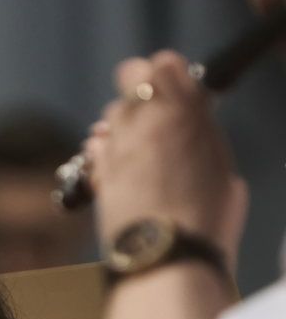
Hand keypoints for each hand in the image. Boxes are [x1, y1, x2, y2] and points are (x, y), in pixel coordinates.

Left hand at [86, 50, 248, 268]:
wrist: (164, 255)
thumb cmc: (205, 219)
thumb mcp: (222, 170)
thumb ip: (203, 136)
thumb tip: (195, 120)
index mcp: (185, 112)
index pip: (164, 63)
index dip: (166, 74)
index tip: (172, 88)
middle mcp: (146, 119)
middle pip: (131, 76)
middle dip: (138, 92)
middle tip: (151, 115)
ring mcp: (116, 143)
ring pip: (111, 114)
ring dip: (122, 126)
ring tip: (138, 152)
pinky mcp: (95, 167)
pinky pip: (96, 146)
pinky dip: (105, 153)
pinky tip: (118, 171)